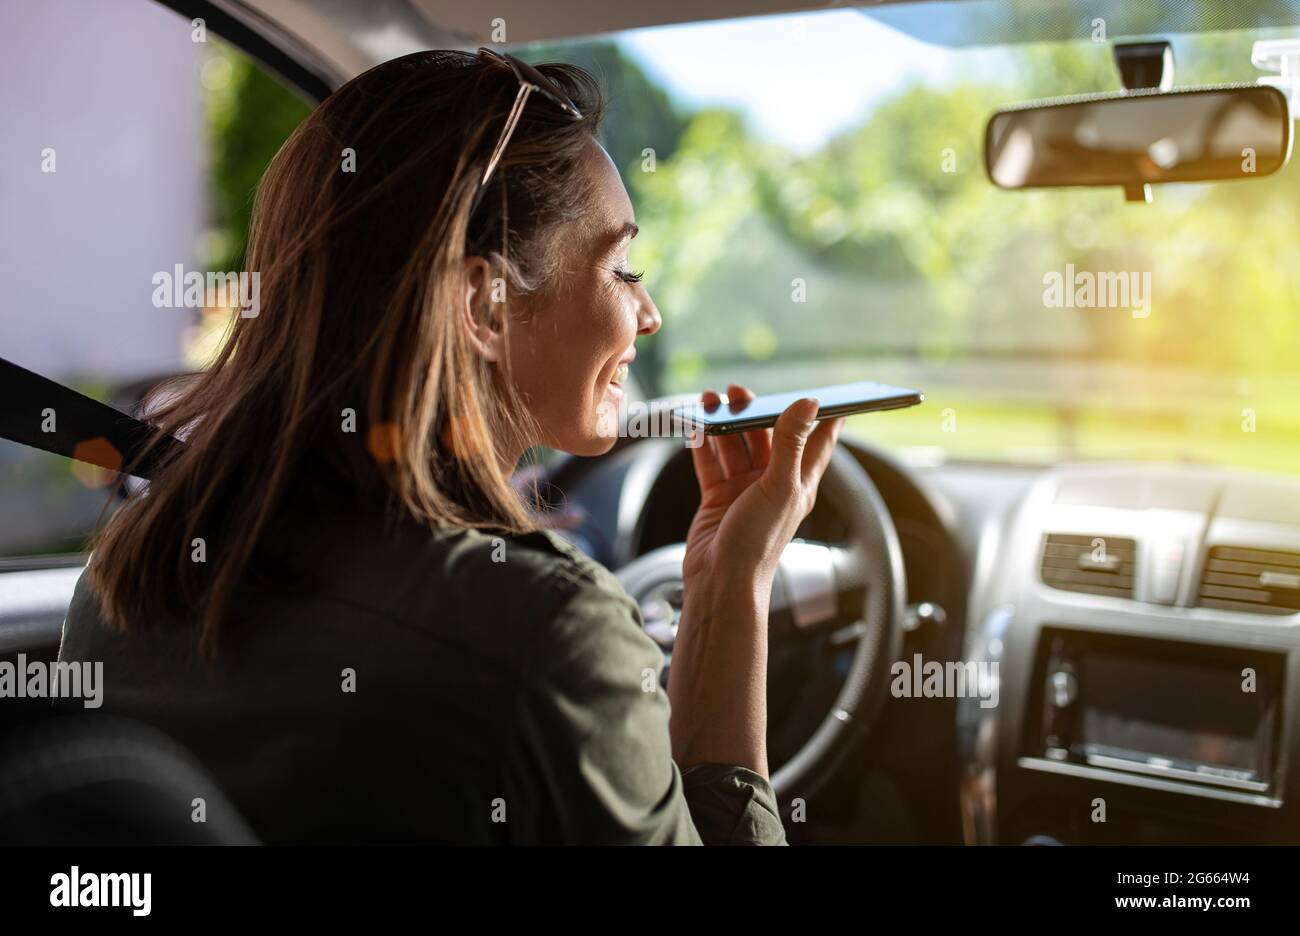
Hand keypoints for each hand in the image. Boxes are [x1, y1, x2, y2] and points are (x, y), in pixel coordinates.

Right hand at [682, 385, 841, 602]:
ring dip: (724, 424)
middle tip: (737, 392)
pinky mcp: (717, 498)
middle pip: (767, 437)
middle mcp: (772, 484)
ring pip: (735, 446)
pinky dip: (704, 444)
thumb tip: (808, 403)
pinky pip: (711, 463)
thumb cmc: (758, 544)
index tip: (825, 394)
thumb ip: (791, 442)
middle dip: (753, 412)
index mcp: (798, 483)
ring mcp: (743, 490)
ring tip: (710, 400)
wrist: (720, 581)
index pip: (817, 443)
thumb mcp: (780, 487)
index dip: (822, 418)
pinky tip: (697, 426)